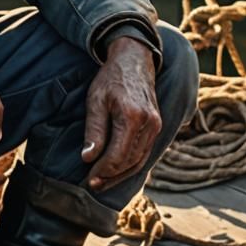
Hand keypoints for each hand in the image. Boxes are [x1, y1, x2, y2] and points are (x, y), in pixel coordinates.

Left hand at [81, 36, 160, 191]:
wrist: (134, 60)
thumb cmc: (111, 78)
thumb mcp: (96, 101)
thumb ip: (94, 131)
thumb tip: (88, 158)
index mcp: (132, 117)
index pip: (117, 156)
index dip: (102, 172)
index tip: (88, 180)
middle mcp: (150, 124)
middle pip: (130, 163)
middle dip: (111, 177)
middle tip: (93, 185)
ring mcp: (156, 126)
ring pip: (140, 161)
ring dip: (121, 175)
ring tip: (103, 182)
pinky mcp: (157, 127)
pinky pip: (145, 153)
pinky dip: (131, 165)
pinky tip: (117, 171)